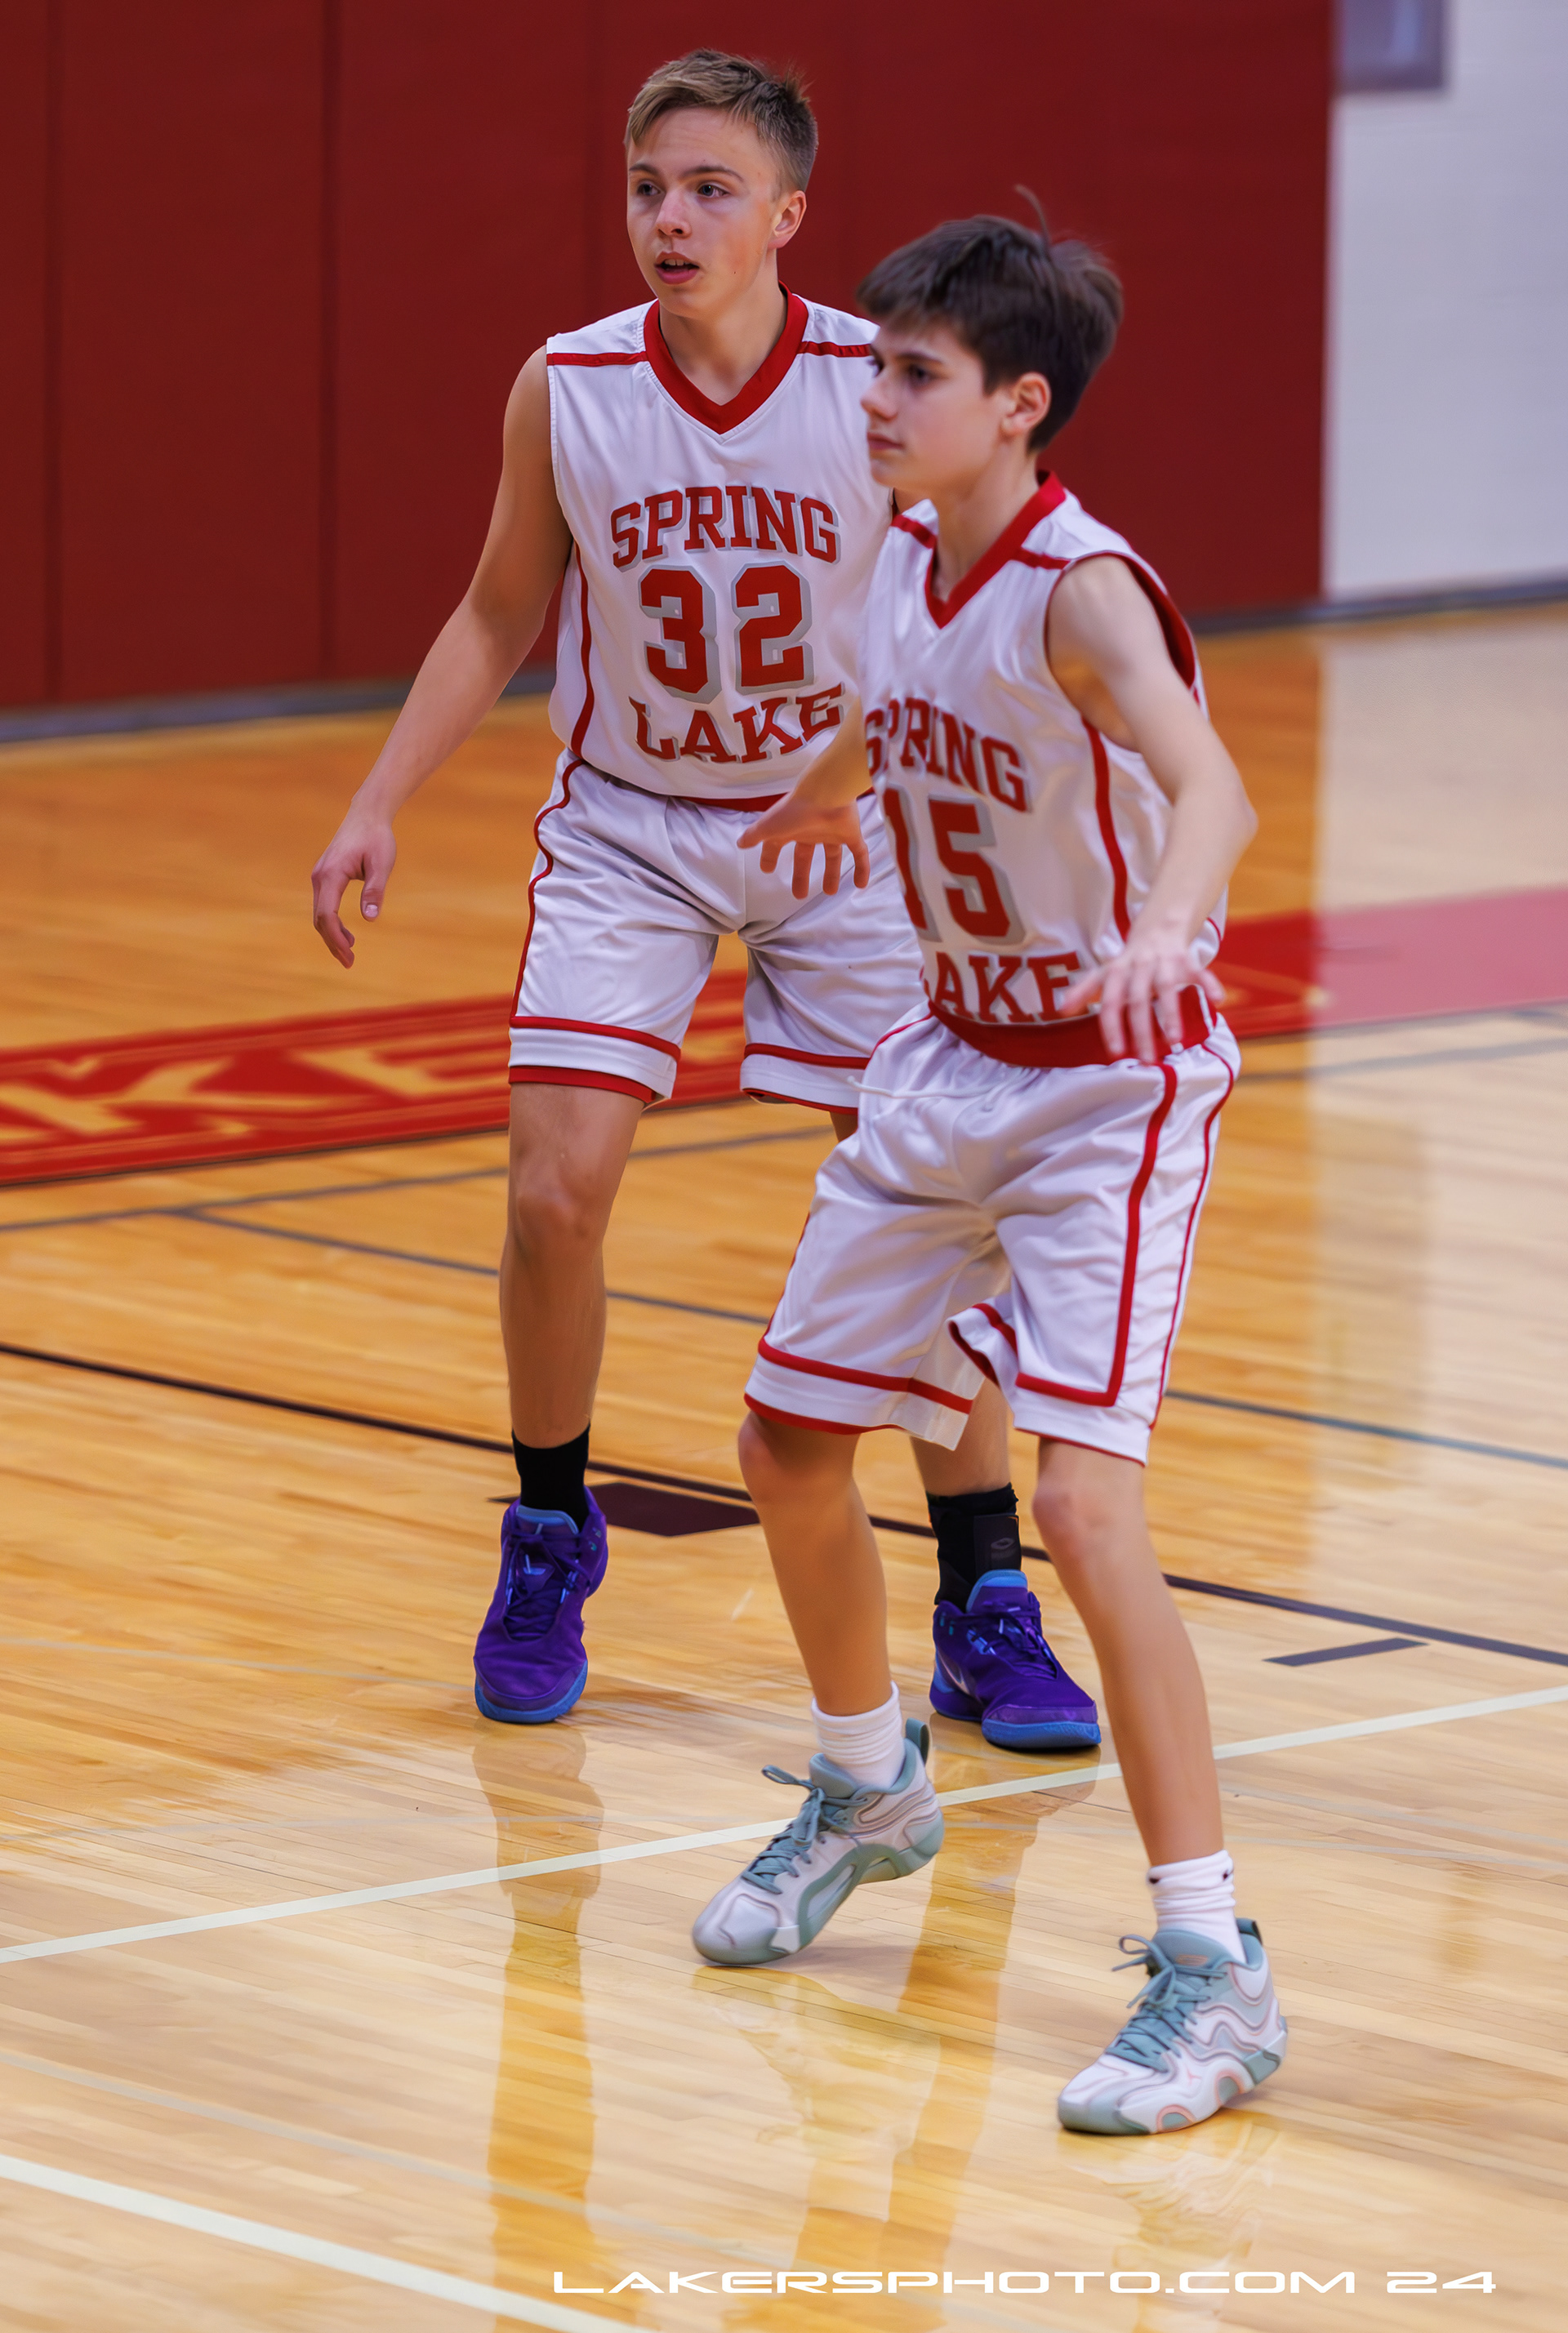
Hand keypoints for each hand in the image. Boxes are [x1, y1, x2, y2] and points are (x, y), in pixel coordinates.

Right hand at [311, 805, 396, 965]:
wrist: (367, 815)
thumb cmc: (377, 838)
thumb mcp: (381, 864)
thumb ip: (374, 891)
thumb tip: (369, 919)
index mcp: (331, 875)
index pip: (327, 915)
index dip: (336, 938)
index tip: (350, 955)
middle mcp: (320, 877)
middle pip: (320, 919)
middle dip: (332, 943)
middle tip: (350, 963)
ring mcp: (320, 877)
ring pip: (320, 914)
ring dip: (332, 935)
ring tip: (350, 953)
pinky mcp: (324, 877)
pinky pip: (323, 906)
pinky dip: (332, 923)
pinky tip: (348, 935)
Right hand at [739, 797, 869, 899]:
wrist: (827, 792)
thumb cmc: (795, 809)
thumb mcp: (769, 826)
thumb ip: (755, 835)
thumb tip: (739, 843)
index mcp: (790, 828)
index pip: (776, 845)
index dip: (771, 857)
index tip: (768, 869)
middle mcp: (810, 830)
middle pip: (805, 857)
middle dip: (802, 875)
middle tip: (799, 894)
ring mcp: (832, 832)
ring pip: (832, 856)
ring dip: (831, 874)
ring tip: (830, 893)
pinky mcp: (851, 833)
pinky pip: (859, 853)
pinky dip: (862, 869)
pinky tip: (861, 885)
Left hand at [1058, 925, 1224, 1064]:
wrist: (1159, 926)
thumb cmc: (1130, 959)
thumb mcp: (1105, 971)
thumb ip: (1084, 990)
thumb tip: (1061, 1011)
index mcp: (1117, 972)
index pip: (1110, 1003)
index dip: (1112, 1027)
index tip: (1117, 1052)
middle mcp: (1139, 967)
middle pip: (1138, 1001)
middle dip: (1142, 1031)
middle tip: (1147, 1060)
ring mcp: (1164, 962)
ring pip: (1167, 988)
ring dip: (1171, 1014)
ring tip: (1176, 1040)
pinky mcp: (1187, 959)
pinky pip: (1199, 972)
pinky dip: (1209, 984)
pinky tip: (1217, 1001)